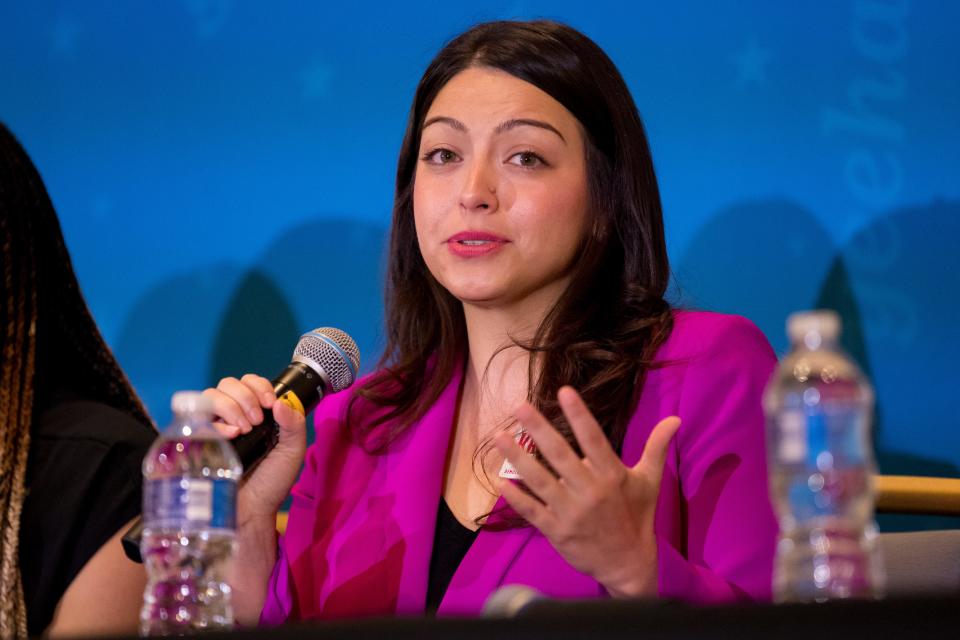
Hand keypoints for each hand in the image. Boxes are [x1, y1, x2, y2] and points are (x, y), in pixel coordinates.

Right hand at [202, 375, 306, 520]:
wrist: (251, 511)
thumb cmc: (272, 483)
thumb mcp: (292, 451)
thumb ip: (294, 424)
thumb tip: (282, 402)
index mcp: (256, 414)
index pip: (250, 383)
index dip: (259, 386)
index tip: (269, 403)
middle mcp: (233, 417)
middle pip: (228, 384)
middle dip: (245, 397)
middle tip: (256, 421)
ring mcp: (213, 428)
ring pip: (211, 395)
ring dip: (230, 406)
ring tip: (243, 429)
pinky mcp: (197, 440)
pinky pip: (197, 417)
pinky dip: (215, 421)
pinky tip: (230, 435)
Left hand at [494, 386, 680, 597]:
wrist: (629, 564)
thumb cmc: (638, 516)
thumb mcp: (650, 481)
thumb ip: (657, 448)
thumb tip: (675, 418)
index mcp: (612, 475)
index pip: (594, 439)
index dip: (579, 415)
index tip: (564, 391)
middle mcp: (590, 491)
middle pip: (560, 455)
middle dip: (538, 429)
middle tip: (519, 407)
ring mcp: (571, 512)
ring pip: (540, 481)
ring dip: (518, 458)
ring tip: (498, 436)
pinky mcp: (557, 531)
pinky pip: (532, 511)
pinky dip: (516, 497)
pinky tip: (499, 481)